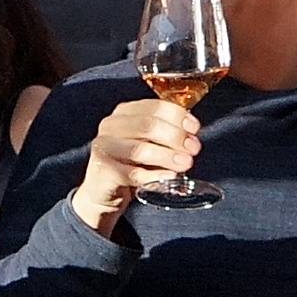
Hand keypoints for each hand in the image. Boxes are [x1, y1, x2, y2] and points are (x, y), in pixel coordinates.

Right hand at [68, 98, 199, 232]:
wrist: (102, 189)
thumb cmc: (130, 162)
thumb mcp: (147, 142)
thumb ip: (166, 133)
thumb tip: (191, 134)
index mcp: (124, 113)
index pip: (154, 106)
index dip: (178, 116)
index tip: (194, 128)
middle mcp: (111, 126)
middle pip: (148, 125)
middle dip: (176, 136)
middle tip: (193, 148)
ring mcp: (105, 149)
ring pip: (140, 150)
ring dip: (167, 156)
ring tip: (185, 163)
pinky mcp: (104, 173)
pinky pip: (134, 174)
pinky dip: (155, 176)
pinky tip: (169, 178)